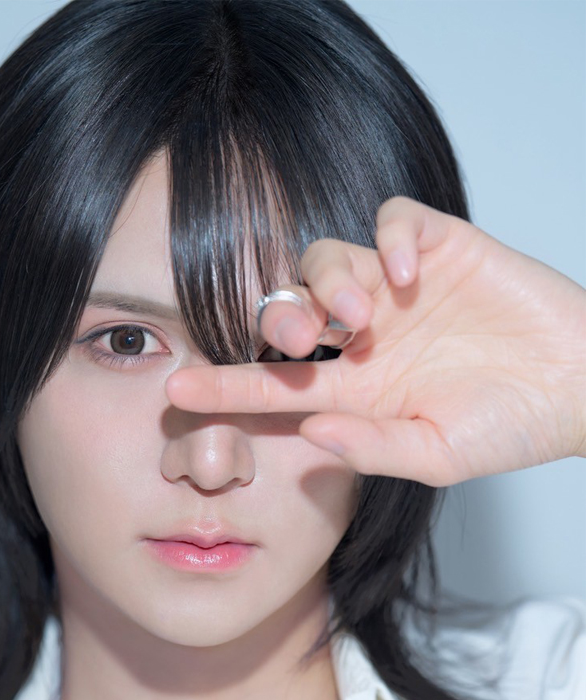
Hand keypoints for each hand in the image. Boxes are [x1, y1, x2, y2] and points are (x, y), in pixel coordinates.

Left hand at [164, 196, 585, 485]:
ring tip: (366, 315)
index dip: (226, 388)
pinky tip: (405, 276)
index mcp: (356, 389)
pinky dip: (386, 238)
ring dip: (330, 282)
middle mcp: (365, 336)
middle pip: (287, 309)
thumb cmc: (511, 427)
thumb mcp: (437, 455)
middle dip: (277, 319)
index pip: (275, 384)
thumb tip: (309, 433)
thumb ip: (371, 446)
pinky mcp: (439, 249)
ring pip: (327, 259)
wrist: (579, 387)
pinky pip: (391, 221)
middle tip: (300, 338)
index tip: (176, 394)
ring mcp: (398, 291)